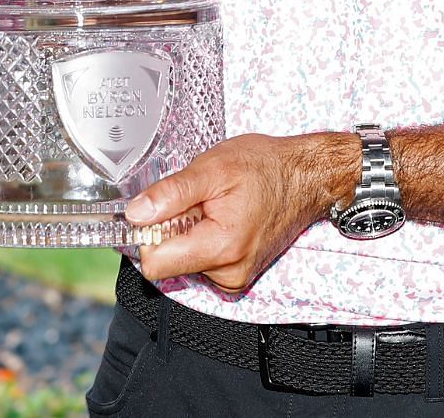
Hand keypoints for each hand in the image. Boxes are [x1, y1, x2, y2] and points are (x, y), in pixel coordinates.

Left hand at [128, 132, 353, 295]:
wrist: (308, 176)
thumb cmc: (268, 167)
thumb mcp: (214, 167)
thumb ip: (171, 193)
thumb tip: (135, 214)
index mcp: (221, 248)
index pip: (154, 263)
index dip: (151, 233)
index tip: (169, 209)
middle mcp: (229, 272)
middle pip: (168, 263)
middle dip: (174, 231)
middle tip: (202, 203)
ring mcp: (236, 276)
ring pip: (184, 262)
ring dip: (191, 234)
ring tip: (218, 208)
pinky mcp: (239, 274)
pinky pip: (202, 263)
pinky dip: (206, 241)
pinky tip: (226, 219)